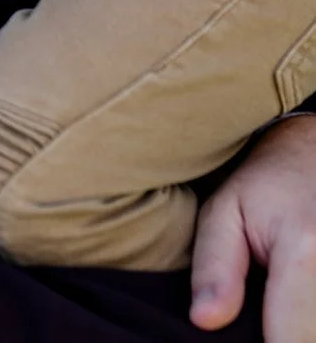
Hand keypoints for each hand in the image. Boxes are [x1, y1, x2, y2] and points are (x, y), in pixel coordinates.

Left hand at [190, 116, 315, 341]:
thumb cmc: (269, 182)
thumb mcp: (226, 210)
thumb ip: (214, 266)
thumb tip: (205, 320)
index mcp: (306, 254)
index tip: (235, 331)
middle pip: (307, 340)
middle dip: (280, 333)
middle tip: (258, 305)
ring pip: (315, 330)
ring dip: (298, 325)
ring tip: (276, 302)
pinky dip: (308, 319)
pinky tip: (295, 304)